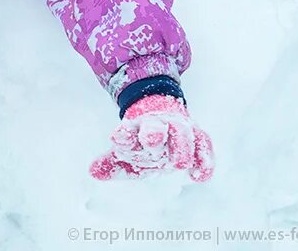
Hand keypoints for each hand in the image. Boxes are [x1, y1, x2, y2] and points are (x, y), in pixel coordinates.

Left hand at [90, 95, 213, 181]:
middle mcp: (159, 125)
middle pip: (156, 127)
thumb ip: (111, 164)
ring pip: (182, 134)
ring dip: (181, 147)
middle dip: (153, 133)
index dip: (124, 135)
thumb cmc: (145, 143)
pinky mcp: (200, 138)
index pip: (129, 130)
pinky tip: (197, 176)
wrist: (169, 120)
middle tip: (151, 142)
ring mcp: (180, 130)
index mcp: (137, 128)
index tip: (116, 138)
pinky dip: (204, 161)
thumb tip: (92, 171)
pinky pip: (205, 147)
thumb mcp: (128, 152)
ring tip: (179, 164)